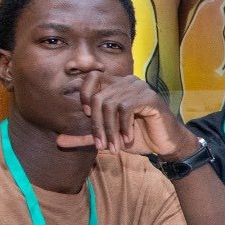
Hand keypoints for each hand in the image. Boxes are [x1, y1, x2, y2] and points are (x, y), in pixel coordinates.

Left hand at [57, 73, 196, 157]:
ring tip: (115, 147)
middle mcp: (128, 81)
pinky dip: (124, 127)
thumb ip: (86, 137)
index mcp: (117, 84)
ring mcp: (140, 87)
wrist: (165, 145)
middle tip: (102, 145)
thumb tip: (58, 140)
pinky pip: (126, 108)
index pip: (92, 77)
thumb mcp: (108, 137)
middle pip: (99, 97)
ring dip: (110, 130)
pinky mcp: (150, 97)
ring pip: (111, 104)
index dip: (85, 94)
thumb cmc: (139, 137)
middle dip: (97, 125)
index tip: (88, 116)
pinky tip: (128, 139)